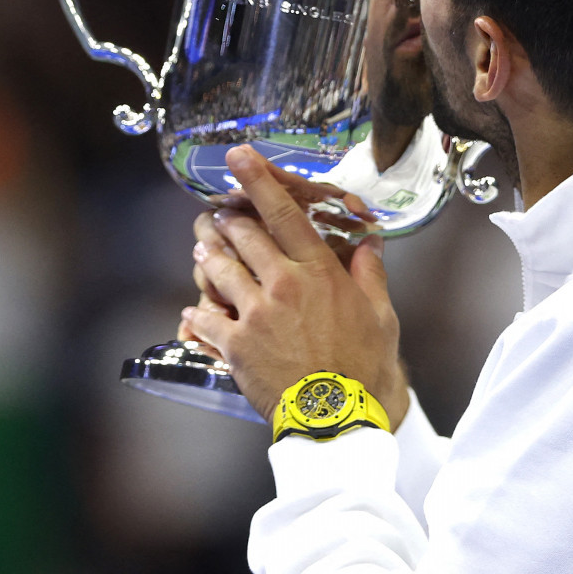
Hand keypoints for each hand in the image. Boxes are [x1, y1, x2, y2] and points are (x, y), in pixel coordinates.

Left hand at [182, 146, 408, 425]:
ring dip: (209, 253)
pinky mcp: (235, 344)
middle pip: (245, 234)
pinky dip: (196, 313)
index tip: (239, 157)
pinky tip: (192, 311)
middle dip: (228, 217)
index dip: (259, 180)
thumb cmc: (364, 368)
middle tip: (220, 211)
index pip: (285, 213)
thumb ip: (370, 275)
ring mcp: (255, 313)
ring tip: (203, 246)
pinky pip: (205, 318)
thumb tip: (371, 243)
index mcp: (319, 272)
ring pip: (220, 268)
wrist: (337, 416)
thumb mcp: (381, 316)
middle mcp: (283, 284)